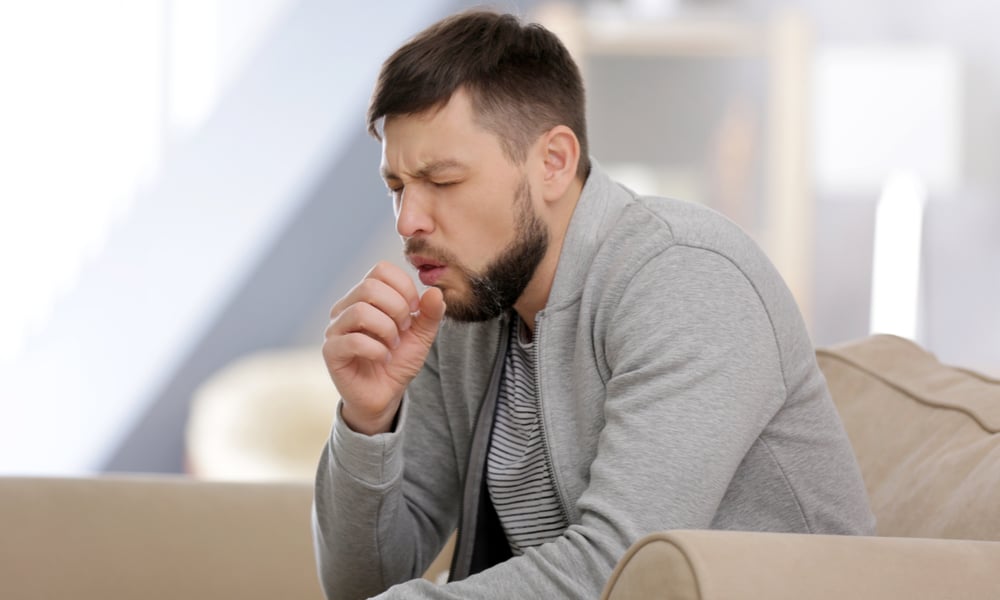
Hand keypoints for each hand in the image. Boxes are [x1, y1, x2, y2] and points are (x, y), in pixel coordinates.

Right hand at [322, 261, 445, 434]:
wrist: (384, 395)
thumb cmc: (398, 360)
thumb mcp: (422, 335)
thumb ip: (430, 313)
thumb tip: (436, 291)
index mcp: (365, 296)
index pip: (381, 270)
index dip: (404, 287)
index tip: (415, 310)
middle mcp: (346, 307)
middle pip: (369, 287)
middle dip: (397, 308)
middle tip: (404, 329)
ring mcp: (335, 328)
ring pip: (360, 311)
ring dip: (387, 330)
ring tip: (394, 345)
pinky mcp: (331, 351)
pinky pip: (354, 340)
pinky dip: (378, 350)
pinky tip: (384, 358)